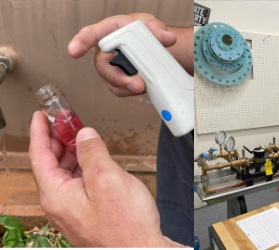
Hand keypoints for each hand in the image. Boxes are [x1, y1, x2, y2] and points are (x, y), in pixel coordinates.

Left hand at [28, 111, 181, 246]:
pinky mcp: (86, 215)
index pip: (38, 155)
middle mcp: (59, 204)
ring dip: (70, 153)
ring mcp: (72, 211)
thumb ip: (93, 152)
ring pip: (64, 175)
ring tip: (80, 138)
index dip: (40, 132)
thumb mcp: (108, 179)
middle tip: (65, 122)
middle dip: (56, 140)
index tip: (41, 116)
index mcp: (56, 194)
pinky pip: (76, 185)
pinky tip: (93, 163)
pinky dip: (80, 168)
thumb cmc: (126, 227)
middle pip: (49, 164)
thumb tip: (84, 135)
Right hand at [67, 13, 176, 96]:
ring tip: (144, 85)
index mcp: (108, 30)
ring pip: (111, 81)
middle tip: (137, 83)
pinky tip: (143, 86)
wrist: (149, 44)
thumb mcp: (150, 24)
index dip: (81, 42)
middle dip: (118, 77)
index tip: (74, 51)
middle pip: (102, 65)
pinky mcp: (114, 80)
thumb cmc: (141, 30)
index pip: (90, 34)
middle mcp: (103, 50)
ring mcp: (107, 67)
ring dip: (128, 86)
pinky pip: (119, 89)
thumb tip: (167, 37)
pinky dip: (132, 90)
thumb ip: (157, 29)